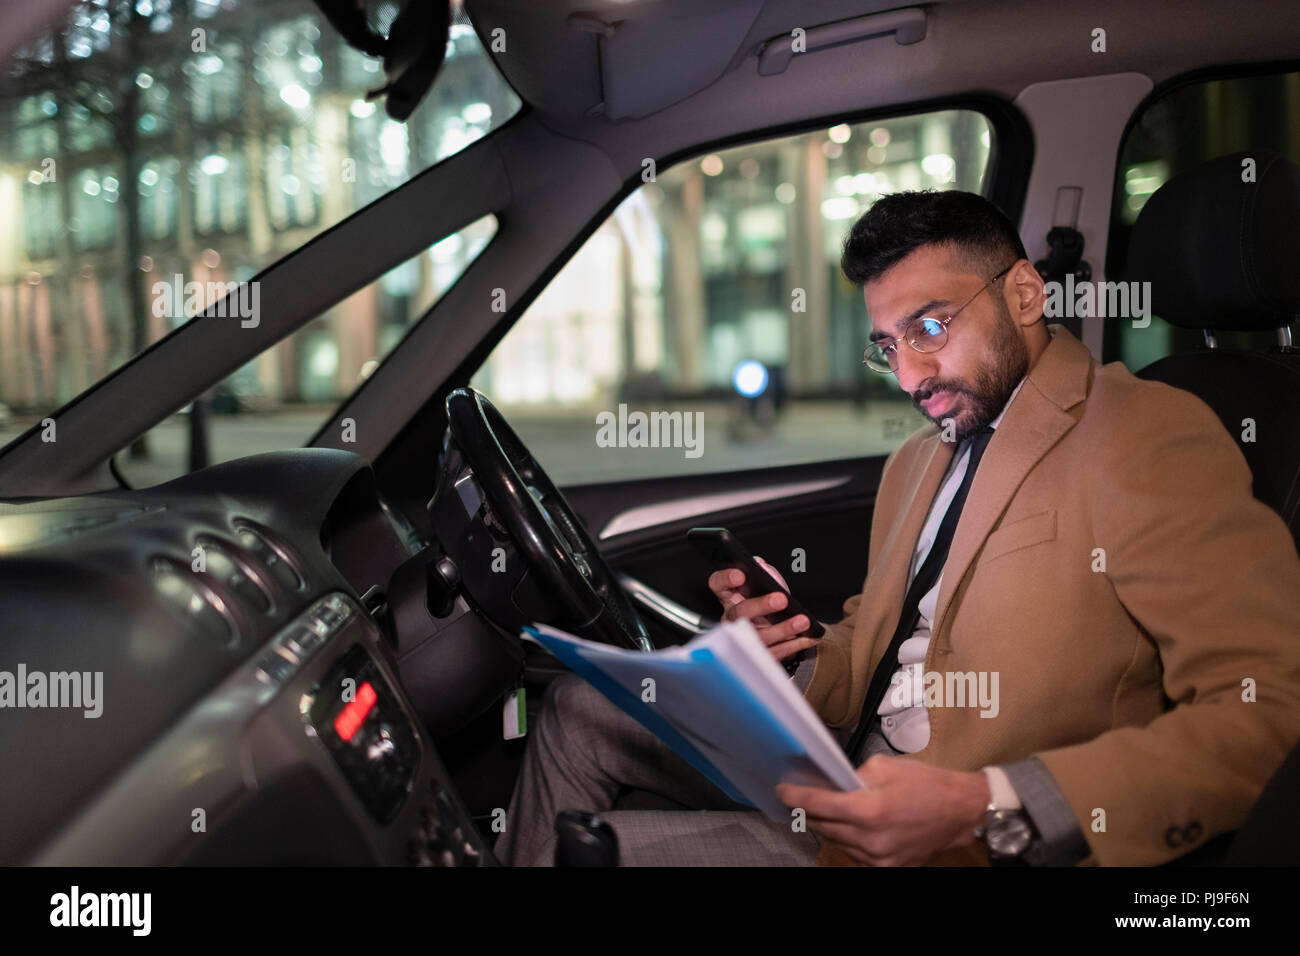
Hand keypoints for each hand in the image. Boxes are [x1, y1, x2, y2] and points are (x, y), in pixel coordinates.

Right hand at [707, 556, 818, 663]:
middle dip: (760, 605)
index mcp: (730, 597)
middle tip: (781, 599)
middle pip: (740, 613)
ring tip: (802, 621)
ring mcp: (744, 639)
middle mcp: (733, 619)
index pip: (718, 584)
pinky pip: (776, 652)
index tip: (740, 575)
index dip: (725, 579)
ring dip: (783, 629)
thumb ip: (766, 574)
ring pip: (759, 637)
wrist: (779, 630)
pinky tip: (808, 636)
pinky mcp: (759, 655)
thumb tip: (761, 565)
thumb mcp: (768, 585)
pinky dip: (794, 645)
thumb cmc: (769, 603)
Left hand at [776, 756, 990, 865]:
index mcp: (870, 810)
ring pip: (837, 842)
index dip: (796, 797)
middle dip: (808, 811)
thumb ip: (853, 776)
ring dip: (827, 826)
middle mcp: (871, 839)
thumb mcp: (885, 767)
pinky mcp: (887, 867)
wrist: (960, 812)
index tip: (782, 790)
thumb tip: (832, 784)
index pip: (819, 806)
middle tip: (798, 797)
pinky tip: (849, 826)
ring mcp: (879, 858)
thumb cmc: (926, 784)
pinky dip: (847, 839)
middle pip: (823, 826)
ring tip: (825, 810)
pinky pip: (855, 854)